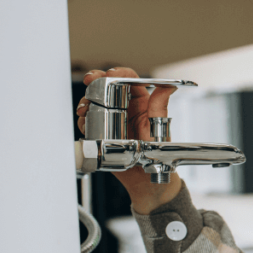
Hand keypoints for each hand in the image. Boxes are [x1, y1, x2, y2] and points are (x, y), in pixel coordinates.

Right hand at [75, 67, 181, 212]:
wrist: (144, 179)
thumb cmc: (156, 155)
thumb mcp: (159, 129)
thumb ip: (160, 108)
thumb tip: (169, 87)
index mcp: (142, 103)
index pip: (130, 79)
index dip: (119, 72)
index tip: (110, 73)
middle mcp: (125, 108)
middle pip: (107, 86)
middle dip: (96, 80)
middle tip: (90, 80)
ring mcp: (111, 119)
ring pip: (94, 101)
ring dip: (87, 101)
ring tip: (86, 108)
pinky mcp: (101, 131)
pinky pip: (88, 120)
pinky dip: (82, 119)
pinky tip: (84, 122)